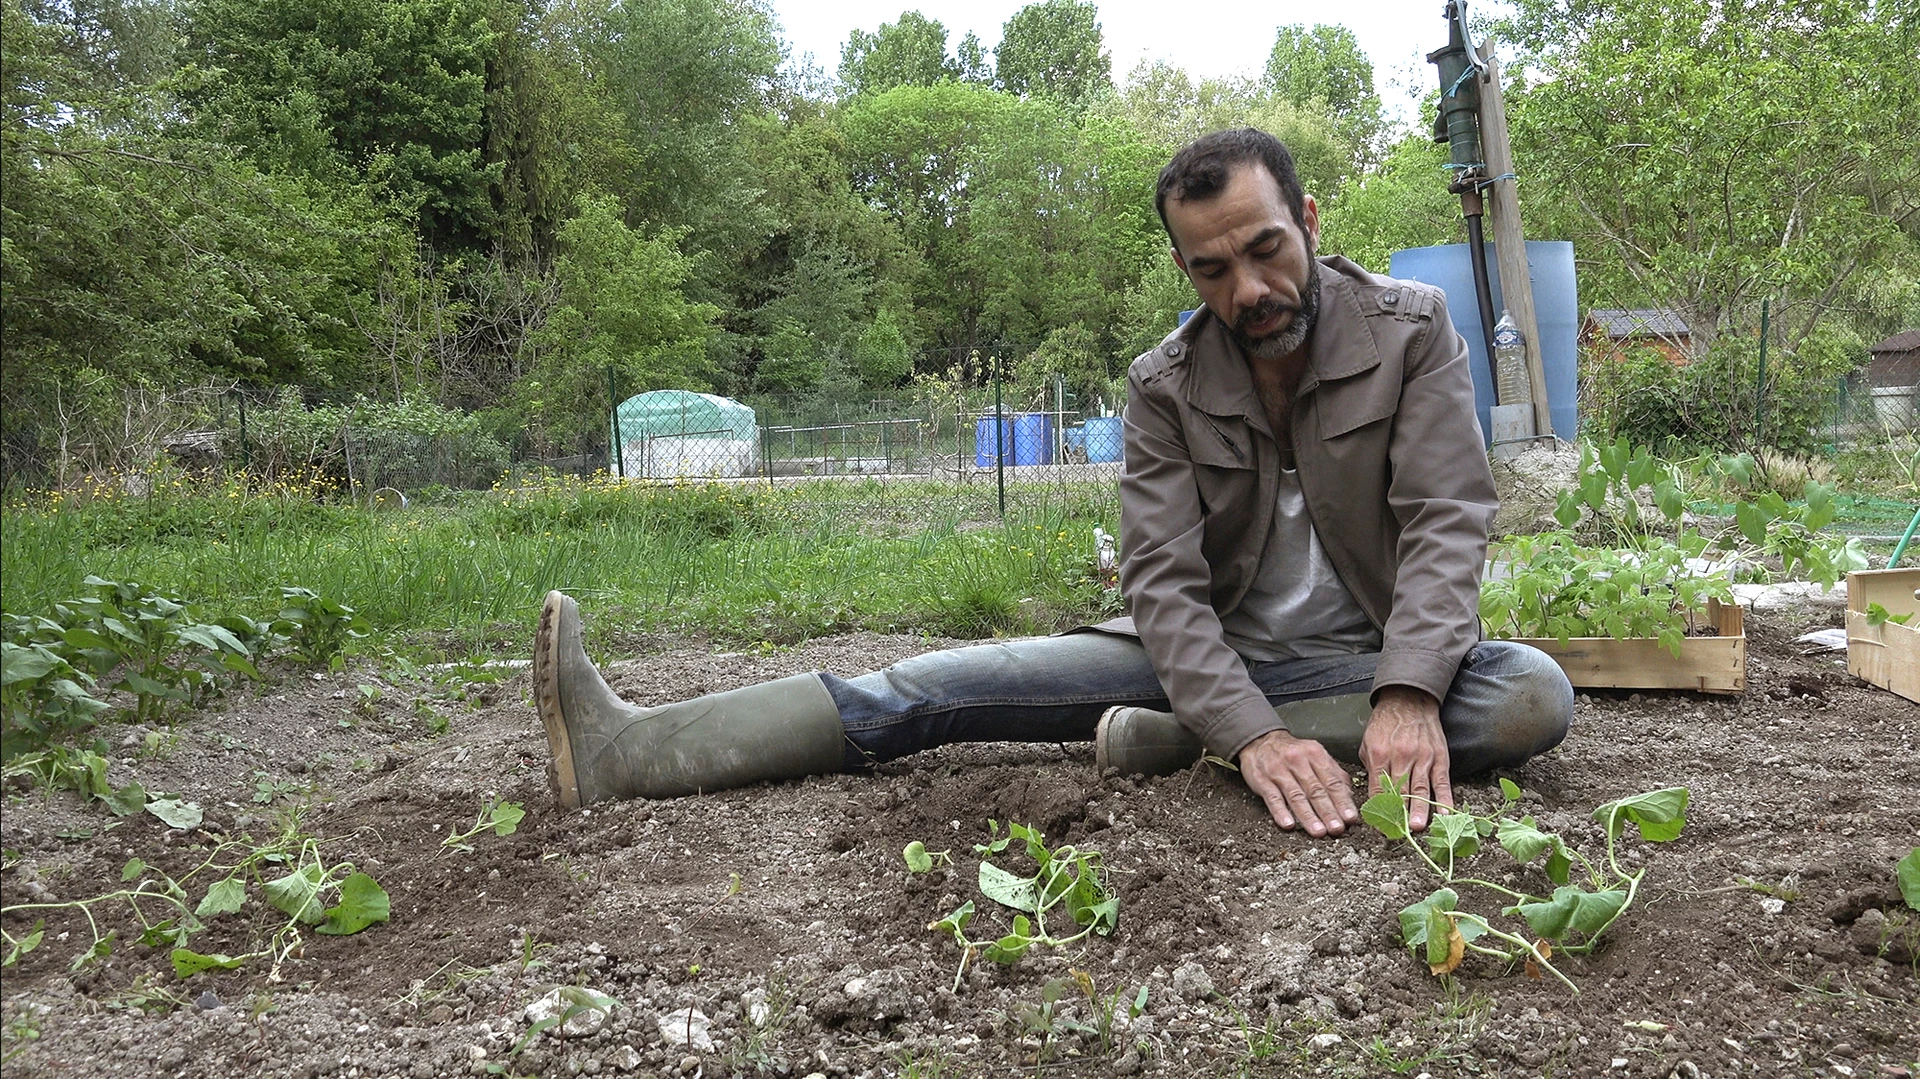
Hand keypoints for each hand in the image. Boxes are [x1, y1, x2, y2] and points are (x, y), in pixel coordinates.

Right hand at [1238, 727, 1358, 836]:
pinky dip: (1281, 812)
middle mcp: (1297, 761)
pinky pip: (1273, 798)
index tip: (1350, 818)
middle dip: (1328, 812)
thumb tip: (1349, 796)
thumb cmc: (1291, 752)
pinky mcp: (1262, 780)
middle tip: (1337, 828)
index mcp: (1315, 754)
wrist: (1259, 741)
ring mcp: (1278, 771)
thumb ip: (1333, 774)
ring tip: (1318, 831)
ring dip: (1308, 816)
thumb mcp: (1315, 755)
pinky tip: (1288, 824)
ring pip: (1296, 796)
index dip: (1343, 801)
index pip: (1332, 781)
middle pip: (1316, 790)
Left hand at [1359, 687, 1451, 831]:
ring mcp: (1422, 757)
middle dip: (1398, 814)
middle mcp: (1401, 757)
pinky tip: (1444, 813)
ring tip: (1417, 828)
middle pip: (1399, 792)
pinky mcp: (1439, 757)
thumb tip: (1373, 793)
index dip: (1378, 808)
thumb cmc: (1385, 723)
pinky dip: (1444, 798)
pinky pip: (1442, 781)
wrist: (1409, 700)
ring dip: (1419, 810)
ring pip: (1421, 789)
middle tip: (1399, 833)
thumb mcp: (1368, 742)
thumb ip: (1371, 767)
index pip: (1377, 787)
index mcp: (1379, 754)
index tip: (1378, 825)